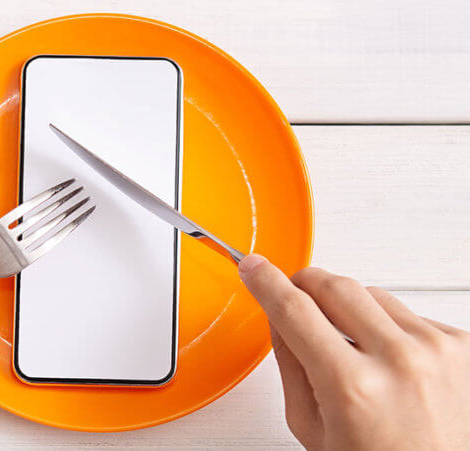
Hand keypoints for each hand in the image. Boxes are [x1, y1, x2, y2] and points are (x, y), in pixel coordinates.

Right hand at [239, 255, 469, 449]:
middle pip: (334, 286)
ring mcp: (435, 349)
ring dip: (350, 311)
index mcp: (351, 387)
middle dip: (306, 286)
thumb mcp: (311, 426)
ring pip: (371, 294)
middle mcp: (399, 360)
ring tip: (355, 352)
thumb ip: (290, 364)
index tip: (254, 267)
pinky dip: (388, 328)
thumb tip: (278, 314)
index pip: (294, 310)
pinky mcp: (460, 344)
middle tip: (297, 300)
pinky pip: (407, 312)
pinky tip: (389, 362)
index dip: (267, 282)